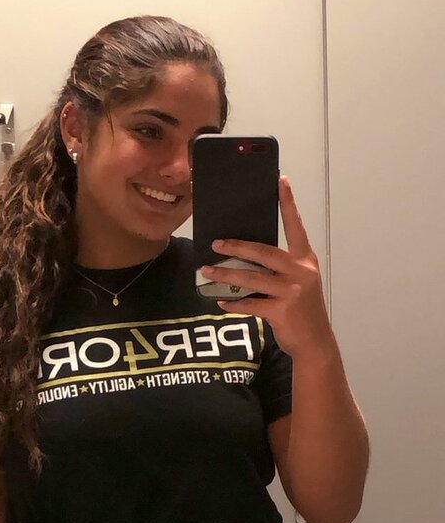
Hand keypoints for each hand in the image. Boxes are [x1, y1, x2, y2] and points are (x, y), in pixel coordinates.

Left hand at [200, 176, 333, 359]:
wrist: (315, 342)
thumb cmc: (303, 310)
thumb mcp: (299, 283)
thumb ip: (280, 268)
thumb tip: (247, 256)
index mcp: (305, 260)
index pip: (296, 226)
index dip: (288, 203)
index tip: (280, 180)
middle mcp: (301, 272)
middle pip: (264, 252)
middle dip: (237, 246)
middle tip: (216, 242)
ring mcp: (292, 292)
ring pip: (252, 278)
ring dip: (226, 274)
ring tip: (207, 270)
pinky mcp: (281, 311)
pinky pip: (251, 304)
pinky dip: (234, 303)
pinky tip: (221, 300)